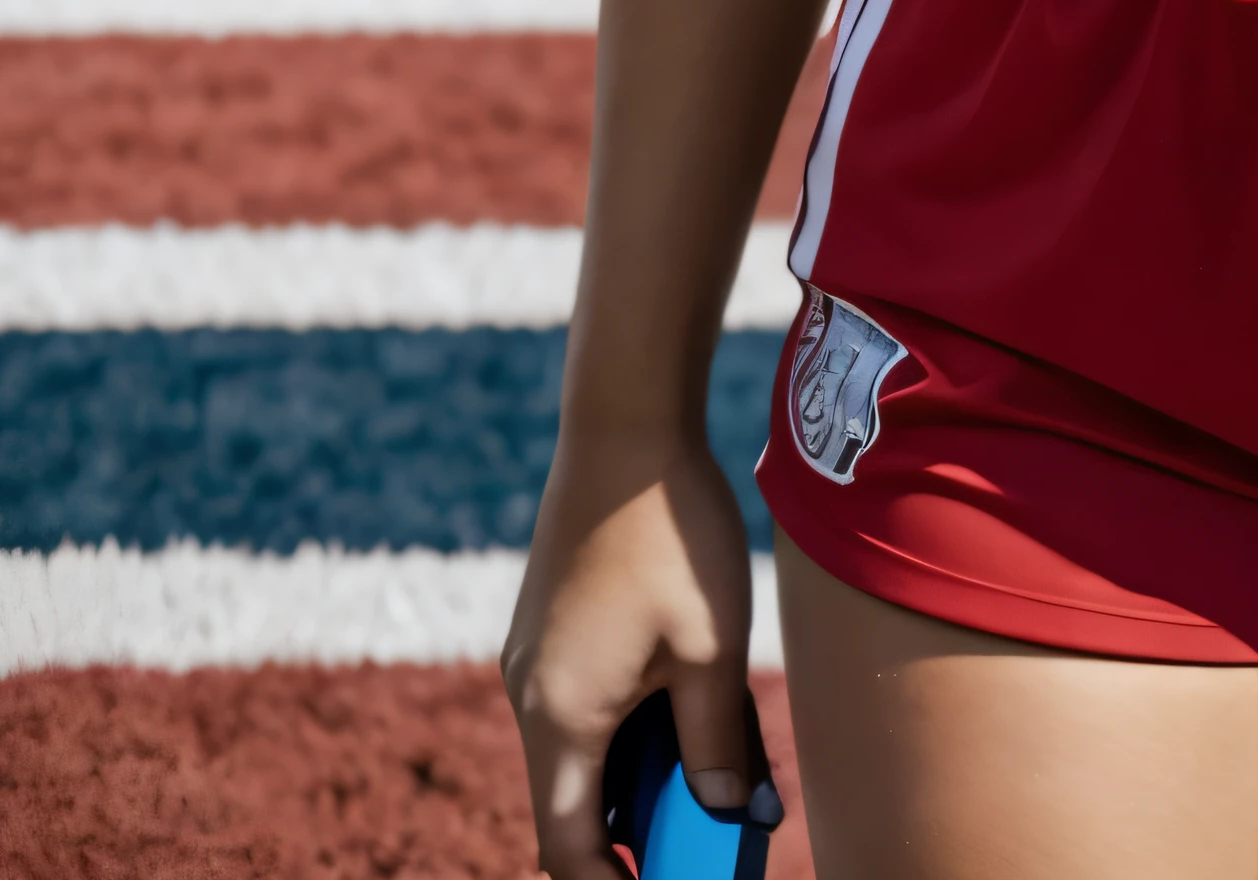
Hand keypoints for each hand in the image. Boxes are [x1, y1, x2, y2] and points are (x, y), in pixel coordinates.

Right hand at [501, 425, 773, 875]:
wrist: (626, 421)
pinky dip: (629, 719)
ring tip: (716, 759)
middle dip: (639, 827)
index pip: (565, 847)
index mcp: (561, 716)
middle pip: (574, 801)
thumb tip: (726, 814)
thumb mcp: (709, 647)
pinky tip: (689, 695)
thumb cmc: (672, 532)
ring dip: (640, 768)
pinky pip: (582, 700)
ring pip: (581, 748)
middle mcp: (531, 693)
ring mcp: (534, 655)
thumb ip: (715, 741)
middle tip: (710, 824)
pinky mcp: (549, 621)